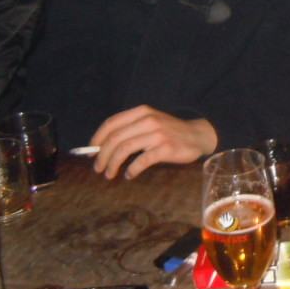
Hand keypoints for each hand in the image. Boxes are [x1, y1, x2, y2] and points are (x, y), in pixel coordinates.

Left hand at [90, 105, 218, 178]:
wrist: (198, 135)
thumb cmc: (170, 131)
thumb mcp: (151, 122)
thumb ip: (131, 129)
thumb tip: (103, 147)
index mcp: (142, 112)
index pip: (111, 123)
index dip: (97, 139)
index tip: (91, 152)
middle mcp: (148, 120)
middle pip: (115, 138)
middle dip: (102, 156)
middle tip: (98, 168)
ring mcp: (157, 134)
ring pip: (124, 149)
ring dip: (113, 164)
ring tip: (109, 174)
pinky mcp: (166, 148)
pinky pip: (141, 161)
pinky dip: (131, 170)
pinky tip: (129, 175)